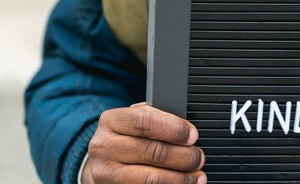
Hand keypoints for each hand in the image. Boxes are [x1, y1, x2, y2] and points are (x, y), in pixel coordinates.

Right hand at [82, 103, 205, 183]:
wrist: (100, 166)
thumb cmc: (124, 141)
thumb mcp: (131, 123)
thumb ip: (154, 120)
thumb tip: (187, 130)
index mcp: (111, 121)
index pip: (145, 121)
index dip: (174, 129)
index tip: (192, 135)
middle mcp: (104, 147)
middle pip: (153, 151)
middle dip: (184, 156)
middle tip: (198, 158)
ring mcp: (106, 174)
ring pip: (152, 178)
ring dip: (181, 178)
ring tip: (196, 176)